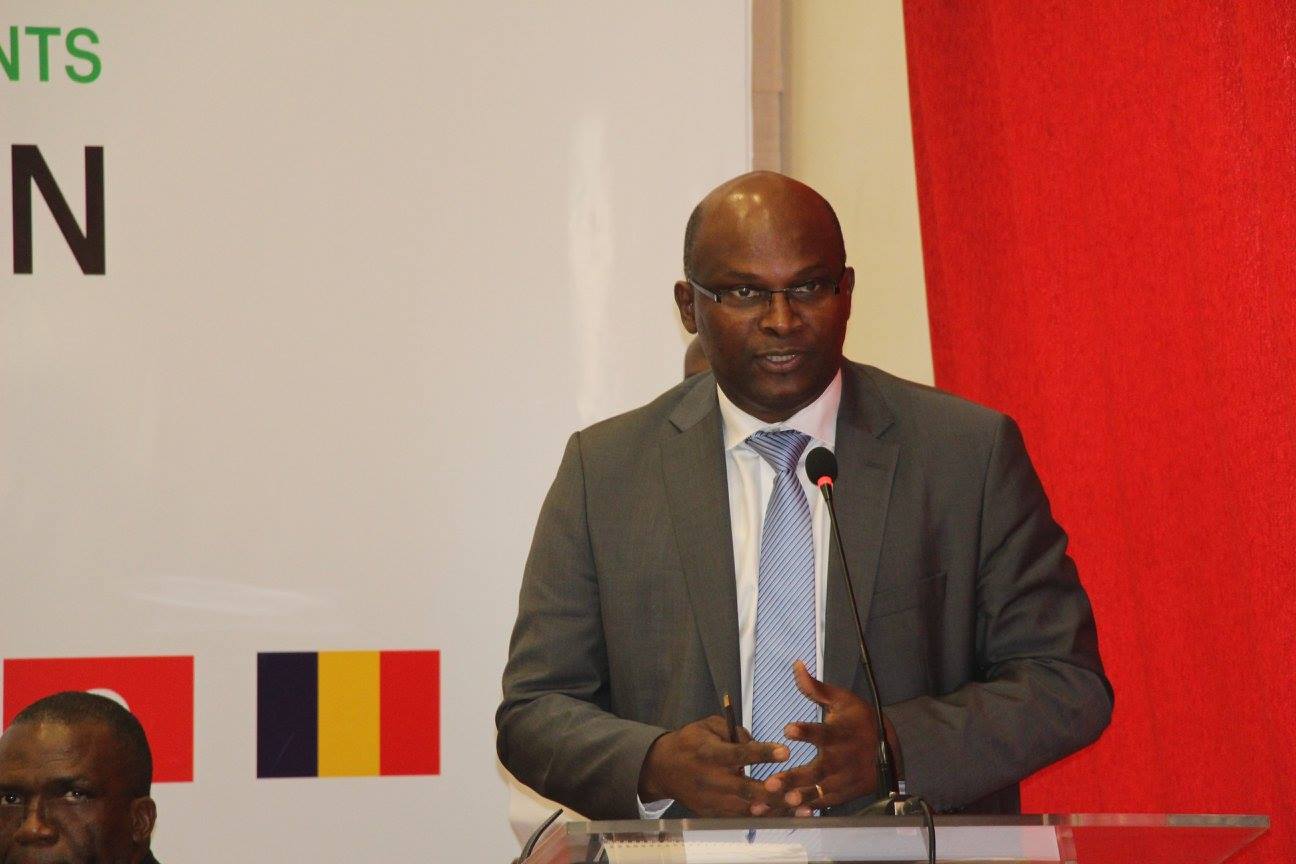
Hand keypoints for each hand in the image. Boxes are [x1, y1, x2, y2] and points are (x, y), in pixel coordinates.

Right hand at [638, 715, 792, 816]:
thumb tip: (757, 743)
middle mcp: (710, 779)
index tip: (785, 752)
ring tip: (799, 809)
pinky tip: (784, 815)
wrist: (663, 768)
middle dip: (770, 792)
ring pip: (745, 808)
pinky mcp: (712, 813)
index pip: (737, 754)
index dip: (761, 753)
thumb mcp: (708, 725)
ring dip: (773, 809)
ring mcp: (711, 800)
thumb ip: (734, 730)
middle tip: (794, 792)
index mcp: (708, 752)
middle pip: (743, 789)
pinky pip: (741, 818)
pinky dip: (762, 817)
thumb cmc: (690, 741)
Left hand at [762, 661, 897, 815]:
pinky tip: (792, 815)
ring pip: (821, 790)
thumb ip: (815, 688)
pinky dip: (812, 810)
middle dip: (795, 777)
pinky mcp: (848, 792)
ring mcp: (846, 778)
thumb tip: (796, 665)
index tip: (788, 729)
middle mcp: (844, 757)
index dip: (806, 731)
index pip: (823, 731)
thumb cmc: (858, 719)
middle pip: (818, 769)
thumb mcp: (841, 700)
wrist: (888, 746)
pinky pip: (828, 803)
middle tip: (772, 783)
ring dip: (801, 797)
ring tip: (782, 803)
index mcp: (841, 732)